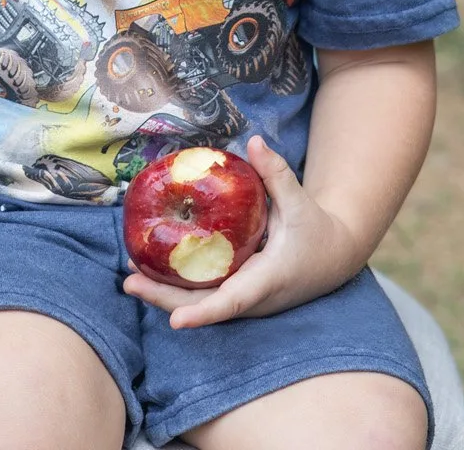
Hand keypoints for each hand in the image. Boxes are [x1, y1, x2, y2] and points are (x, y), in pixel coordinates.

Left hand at [122, 136, 368, 328]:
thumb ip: (277, 174)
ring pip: (200, 304)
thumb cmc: (316, 229)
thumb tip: (254, 142)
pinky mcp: (238, 295)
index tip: (177, 322)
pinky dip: (176, 288)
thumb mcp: (300, 202)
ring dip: (164, 295)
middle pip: (204, 308)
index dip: (203, 313)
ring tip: (130, 278)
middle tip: (130, 283)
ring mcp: (245, 301)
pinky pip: (204, 296)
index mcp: (269, 279)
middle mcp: (254, 298)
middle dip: (165, 300)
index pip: (232, 302)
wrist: (333, 257)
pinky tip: (148, 270)